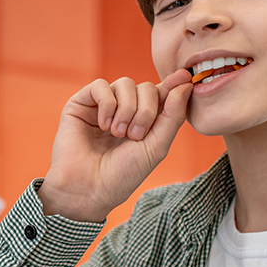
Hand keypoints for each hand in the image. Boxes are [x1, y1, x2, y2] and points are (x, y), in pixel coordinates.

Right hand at [40, 69, 192, 221]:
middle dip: (146, 111)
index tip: (185, 77)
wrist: (89, 188)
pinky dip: (107, 104)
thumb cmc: (122, 174)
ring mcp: (103, 105)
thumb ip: (173, 116)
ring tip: (118, 134)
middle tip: (134, 136)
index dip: (173, 84)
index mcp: (144, 120)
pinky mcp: (81, 103)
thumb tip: (185, 84)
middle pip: (146, 87)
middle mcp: (124, 109)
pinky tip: (103, 125)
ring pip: (125, 84)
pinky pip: (100, 86)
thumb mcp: (156, 147)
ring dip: (126, 109)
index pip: (162, 93)